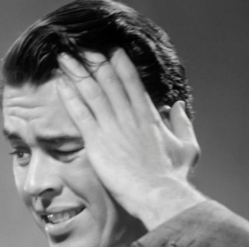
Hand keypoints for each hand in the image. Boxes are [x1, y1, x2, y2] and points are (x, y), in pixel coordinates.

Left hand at [55, 49, 204, 228]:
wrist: (159, 194)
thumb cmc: (173, 177)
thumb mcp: (187, 146)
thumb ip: (182, 123)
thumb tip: (178, 106)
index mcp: (149, 116)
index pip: (132, 83)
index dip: (121, 65)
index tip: (112, 52)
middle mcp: (129, 116)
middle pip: (109, 82)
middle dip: (95, 63)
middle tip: (82, 49)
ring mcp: (112, 127)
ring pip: (92, 93)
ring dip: (77, 73)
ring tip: (65, 59)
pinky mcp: (97, 142)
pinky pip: (80, 114)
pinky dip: (70, 97)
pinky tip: (61, 84)